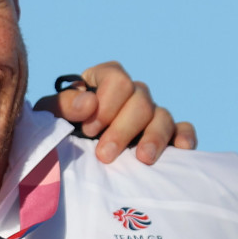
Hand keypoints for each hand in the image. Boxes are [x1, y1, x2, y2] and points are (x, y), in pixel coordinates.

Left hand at [32, 61, 195, 164]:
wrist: (67, 161)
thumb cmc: (59, 133)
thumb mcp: (52, 117)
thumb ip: (64, 106)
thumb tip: (89, 102)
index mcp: (104, 82)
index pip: (117, 78)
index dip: (106, 103)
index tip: (88, 130)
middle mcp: (132, 95)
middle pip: (140, 100)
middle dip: (123, 128)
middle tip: (104, 155)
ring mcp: (151, 115)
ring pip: (162, 116)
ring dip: (153, 137)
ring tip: (142, 160)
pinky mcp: (167, 136)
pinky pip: (183, 129)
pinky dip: (185, 137)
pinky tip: (181, 150)